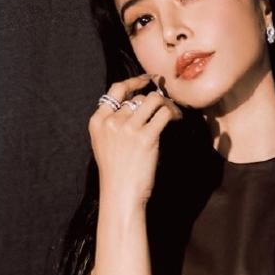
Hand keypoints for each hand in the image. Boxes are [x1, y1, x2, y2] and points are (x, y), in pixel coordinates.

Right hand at [88, 73, 181, 207]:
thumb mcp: (105, 144)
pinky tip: (176, 119)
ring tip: (173, 113)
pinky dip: (173, 113)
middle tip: (166, 106)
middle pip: (138, 97)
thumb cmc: (116, 172)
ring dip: (166, 104)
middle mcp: (111, 121)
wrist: (121, 193)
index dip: (134, 82)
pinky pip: (163, 114)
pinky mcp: (145, 138)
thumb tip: (138, 104)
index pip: (116, 90)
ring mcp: (127, 129)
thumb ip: (113, 123)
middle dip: (155, 100)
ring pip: (152, 100)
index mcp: (98, 121)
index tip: (147, 81)